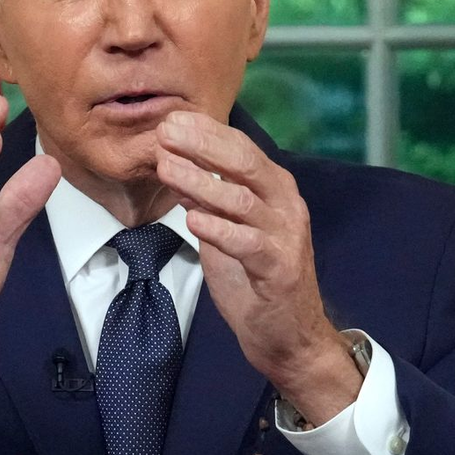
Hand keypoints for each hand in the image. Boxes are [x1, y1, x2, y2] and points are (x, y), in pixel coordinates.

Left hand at [155, 111, 359, 425]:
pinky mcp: (280, 269)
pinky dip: (218, 230)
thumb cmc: (257, 280)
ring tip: (166, 168)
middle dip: (203, 144)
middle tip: (166, 133)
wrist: (289, 335)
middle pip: (246, 163)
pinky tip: (192, 218)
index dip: (206, 132)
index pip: (241, 148)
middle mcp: (286, 206)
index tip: (170, 119)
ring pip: (242, 200)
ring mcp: (286, 237)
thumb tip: (177, 166)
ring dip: (201, 182)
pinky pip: (247, 243)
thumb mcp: (228, 231)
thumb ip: (209, 200)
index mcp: (275, 191)